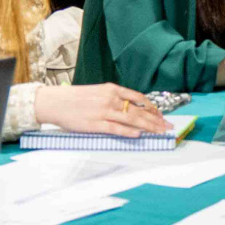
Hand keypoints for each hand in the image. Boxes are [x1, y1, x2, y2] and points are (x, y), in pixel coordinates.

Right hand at [30, 84, 167, 136]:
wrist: (55, 102)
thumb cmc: (76, 98)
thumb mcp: (98, 92)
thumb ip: (115, 98)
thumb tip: (131, 107)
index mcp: (112, 90)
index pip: (138, 98)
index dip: (153, 108)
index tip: (162, 116)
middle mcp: (110, 99)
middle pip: (139, 111)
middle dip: (156, 120)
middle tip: (168, 127)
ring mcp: (103, 112)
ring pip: (131, 120)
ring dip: (148, 127)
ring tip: (160, 133)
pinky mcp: (95, 124)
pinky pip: (116, 129)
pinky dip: (129, 132)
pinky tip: (139, 134)